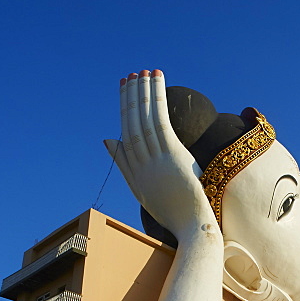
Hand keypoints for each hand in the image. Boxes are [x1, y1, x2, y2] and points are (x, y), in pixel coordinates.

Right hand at [104, 70, 219, 241]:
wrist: (191, 228)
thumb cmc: (174, 213)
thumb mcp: (145, 191)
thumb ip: (125, 166)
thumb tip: (108, 140)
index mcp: (135, 174)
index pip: (125, 135)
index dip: (123, 111)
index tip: (123, 92)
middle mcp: (141, 165)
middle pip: (132, 124)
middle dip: (130, 98)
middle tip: (130, 75)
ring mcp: (155, 160)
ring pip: (144, 120)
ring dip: (143, 93)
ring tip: (143, 72)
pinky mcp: (171, 156)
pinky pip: (160, 121)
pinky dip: (156, 98)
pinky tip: (157, 80)